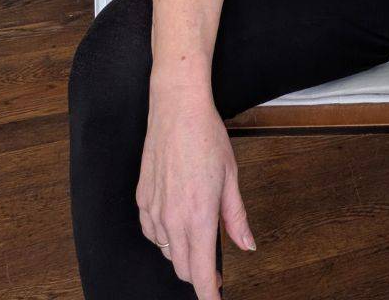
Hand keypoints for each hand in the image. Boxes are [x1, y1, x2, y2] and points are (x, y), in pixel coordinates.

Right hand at [137, 89, 253, 298]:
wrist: (177, 108)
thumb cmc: (206, 137)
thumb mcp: (230, 177)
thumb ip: (235, 217)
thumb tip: (246, 244)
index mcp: (198, 216)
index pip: (201, 274)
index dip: (209, 294)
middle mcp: (172, 219)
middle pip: (183, 269)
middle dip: (199, 275)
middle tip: (215, 268)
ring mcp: (153, 210)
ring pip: (167, 252)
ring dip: (183, 254)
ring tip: (198, 236)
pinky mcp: (142, 200)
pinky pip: (152, 233)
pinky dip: (166, 237)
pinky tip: (176, 223)